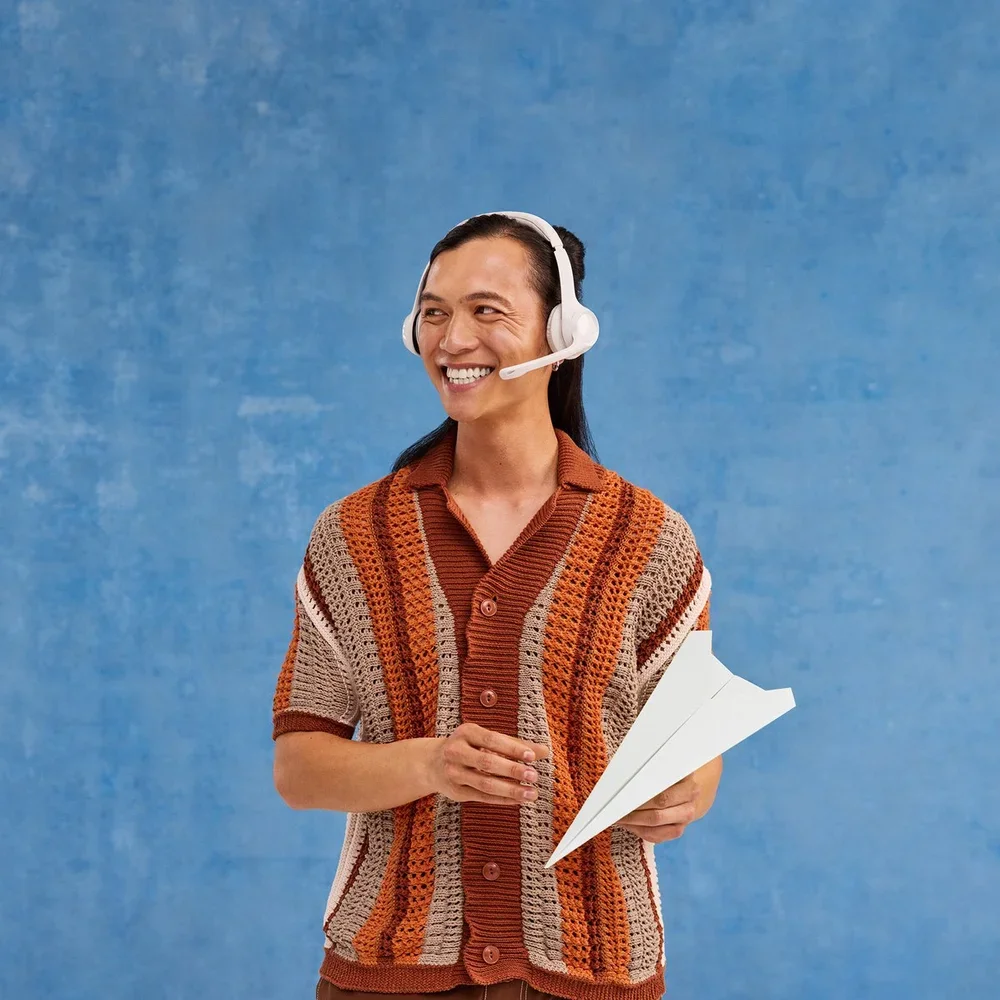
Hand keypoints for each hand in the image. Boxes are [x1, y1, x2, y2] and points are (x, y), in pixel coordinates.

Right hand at [426, 723, 550, 805]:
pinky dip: (502, 799)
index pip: (492, 740)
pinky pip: (482, 797)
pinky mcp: (455, 792)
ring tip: (531, 794)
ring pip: (485, 783)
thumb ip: (515, 744)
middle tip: (533, 776)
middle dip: (512, 770)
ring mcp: (453, 773)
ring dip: (510, 790)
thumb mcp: (486, 739)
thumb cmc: (468, 746)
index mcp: (466, 732)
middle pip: (487, 763)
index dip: (512, 748)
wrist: (433, 763)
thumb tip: (544, 751)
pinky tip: (518, 800)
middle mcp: (456, 751)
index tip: (531, 756)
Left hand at [615, 762, 717, 843]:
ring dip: (633, 823)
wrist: (693, 783)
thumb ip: (647, 766)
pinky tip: (627, 824)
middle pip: (657, 811)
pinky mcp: (678, 830)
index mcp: (688, 779)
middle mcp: (690, 800)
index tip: (620, 795)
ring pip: (656, 826)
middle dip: (632, 812)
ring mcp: (686, 817)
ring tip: (616, 817)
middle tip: (613, 808)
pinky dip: (639, 831)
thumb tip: (622, 772)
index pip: (660, 793)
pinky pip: (657, 836)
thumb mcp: (662, 762)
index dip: (638, 795)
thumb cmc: (669, 769)